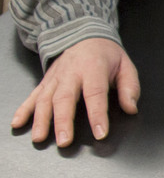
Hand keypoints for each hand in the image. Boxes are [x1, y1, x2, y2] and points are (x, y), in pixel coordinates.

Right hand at [11, 38, 139, 147]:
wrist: (85, 35)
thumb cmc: (107, 55)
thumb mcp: (126, 66)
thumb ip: (130, 88)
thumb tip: (131, 108)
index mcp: (93, 68)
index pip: (95, 94)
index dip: (98, 115)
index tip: (100, 133)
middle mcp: (71, 73)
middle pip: (65, 98)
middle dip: (63, 121)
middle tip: (64, 141)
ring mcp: (55, 77)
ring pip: (45, 99)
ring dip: (41, 119)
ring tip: (40, 138)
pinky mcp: (45, 81)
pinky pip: (32, 95)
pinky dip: (23, 110)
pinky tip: (18, 123)